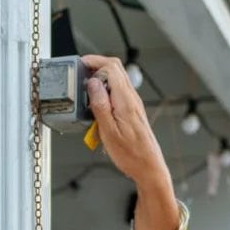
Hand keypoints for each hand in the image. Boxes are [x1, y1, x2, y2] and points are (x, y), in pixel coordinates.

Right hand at [81, 55, 170, 185]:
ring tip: (86, 88)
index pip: (111, 67)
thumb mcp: (108, 131)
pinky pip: (118, 92)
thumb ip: (100, 104)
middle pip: (116, 68)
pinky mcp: (132, 110)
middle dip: (97, 65)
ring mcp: (133, 103)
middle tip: (81, 71)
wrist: (148, 167)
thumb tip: (92, 83)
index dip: (94, 62)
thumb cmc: (131, 155)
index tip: (80, 66)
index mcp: (125, 101)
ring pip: (117, 79)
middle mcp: (132, 98)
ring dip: (101, 78)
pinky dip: (106, 90)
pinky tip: (97, 103)